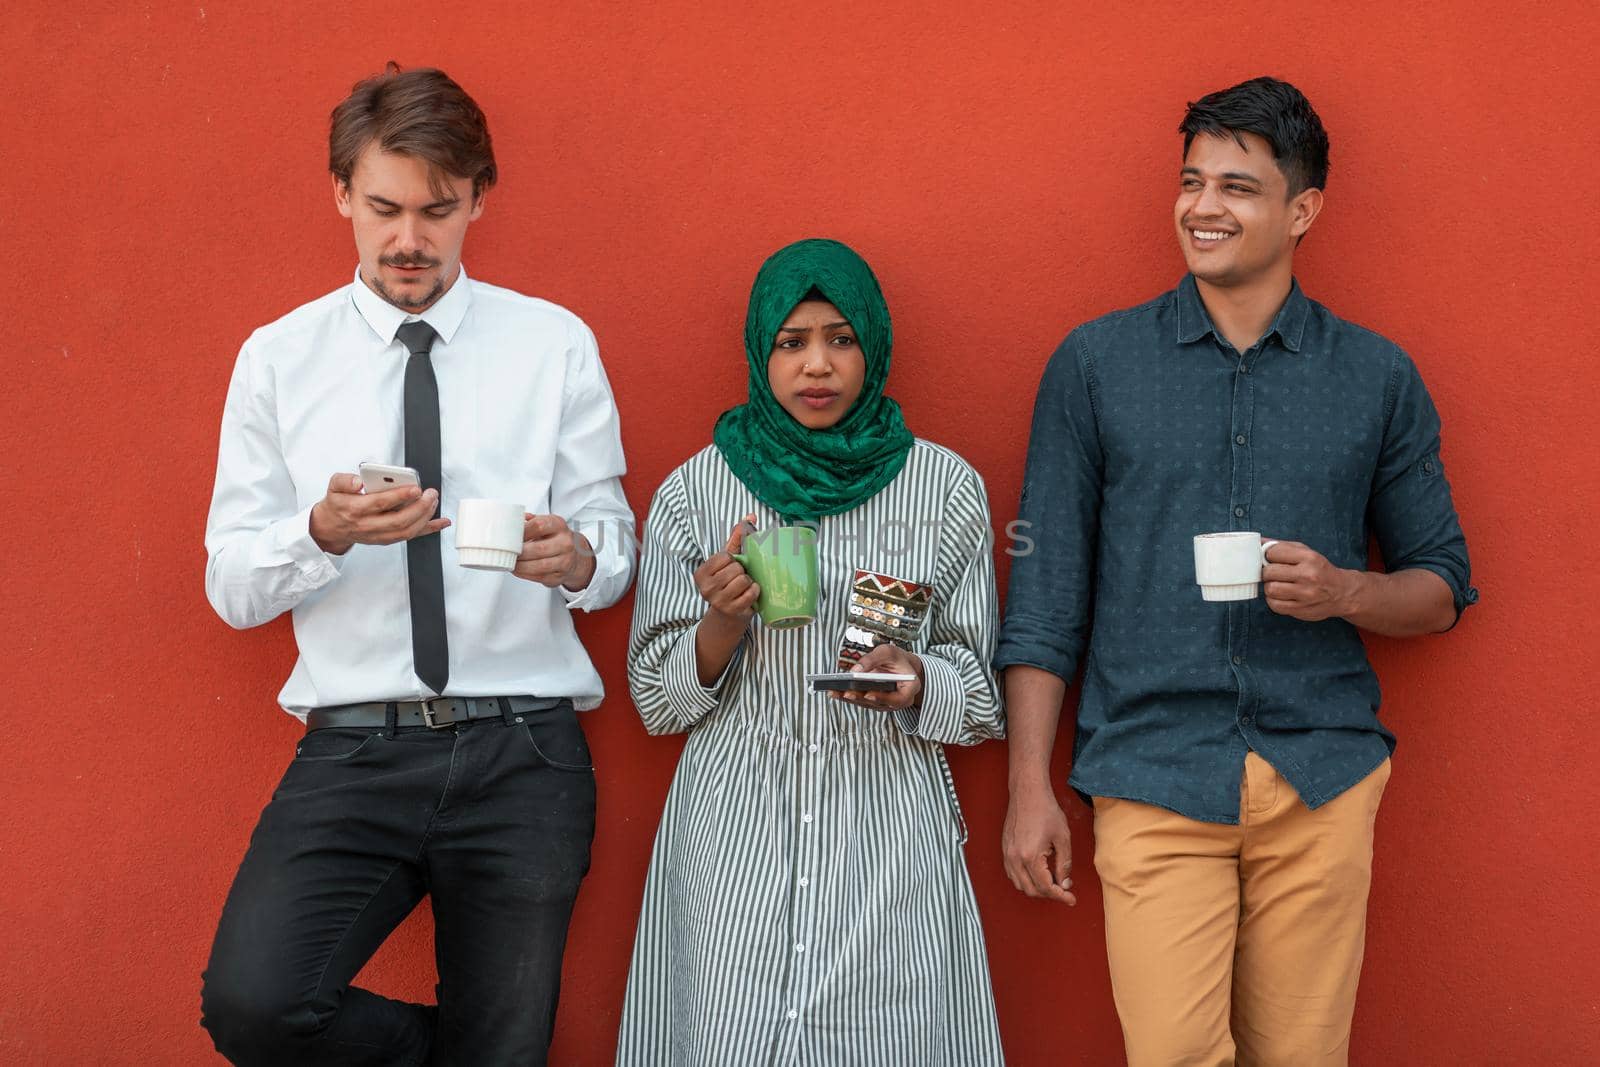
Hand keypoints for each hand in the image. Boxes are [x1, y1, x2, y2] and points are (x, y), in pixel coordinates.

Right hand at [309, 473, 448, 555]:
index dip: (400, 496)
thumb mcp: (333, 487)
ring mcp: (379, 535)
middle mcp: (368, 525)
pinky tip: (441, 522)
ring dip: (425, 517)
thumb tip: (358, 480)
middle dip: (419, 507)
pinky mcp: (387, 539)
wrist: (330, 528)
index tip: (415, 488)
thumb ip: (344, 480)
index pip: (380, 503)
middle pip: (398, 520)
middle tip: (430, 494)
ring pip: (407, 531)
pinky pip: (410, 536)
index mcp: (355, 509)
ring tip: (433, 501)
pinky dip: (428, 529)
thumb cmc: (337, 505)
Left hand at [513, 514, 593, 588]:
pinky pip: (540, 577)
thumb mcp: (547, 524)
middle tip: (508, 553)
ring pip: (540, 566)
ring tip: (511, 563)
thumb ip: (530, 522)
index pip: (539, 525)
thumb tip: (512, 521)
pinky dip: (525, 574)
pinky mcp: (560, 576)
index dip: (522, 532)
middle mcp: (565, 542)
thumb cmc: (555, 538)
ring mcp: (565, 560)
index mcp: (559, 525)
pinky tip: (518, 570)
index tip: (511, 536)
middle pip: (539, 548)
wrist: (575, 555)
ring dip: (521, 566)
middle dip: (520, 552)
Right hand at [694, 515, 759, 624]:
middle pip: (736, 568)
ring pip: (743, 580)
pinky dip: (754, 591)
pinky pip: (751, 593)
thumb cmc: (728, 582)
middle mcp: (706, 588)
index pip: (725, 556)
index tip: (731, 567)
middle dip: (742, 571)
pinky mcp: (731, 611)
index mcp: (701, 573)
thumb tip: (751, 516)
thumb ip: (736, 538)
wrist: (729, 614)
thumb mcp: (728, 560)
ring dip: (749, 582)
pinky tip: (750, 593)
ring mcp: (718, 601)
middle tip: (738, 578)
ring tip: (744, 586)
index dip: (734, 560)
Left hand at [835, 642, 923, 710]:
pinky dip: (848, 696)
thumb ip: (872, 659)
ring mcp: (886, 703)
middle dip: (860, 698)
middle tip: (845, 692)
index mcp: (909, 689)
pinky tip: (835, 691)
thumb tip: (855, 671)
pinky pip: (861, 701)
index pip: (898, 698)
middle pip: (878, 703)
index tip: (868, 693)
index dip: (883, 698)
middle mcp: (898, 700)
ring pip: (867, 704)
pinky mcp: (874, 703)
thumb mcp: (888, 652)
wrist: (900, 665)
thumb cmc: (897, 659)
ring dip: (850, 698)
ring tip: (834, 691)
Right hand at [1002, 782, 1076, 904]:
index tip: (1071, 899)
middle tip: (1064, 890)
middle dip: (1050, 894)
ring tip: (1052, 882)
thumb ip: (1064, 864)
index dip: (1061, 896)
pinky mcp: (1005, 849)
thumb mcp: (1063, 838)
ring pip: (1020, 885)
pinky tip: (1036, 874)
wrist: (1027, 793)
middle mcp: (1015, 859)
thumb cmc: (1046, 810)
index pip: (1046, 887)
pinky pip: (1012, 874)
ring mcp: (1007, 854)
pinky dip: (1024, 880)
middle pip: (1032, 890)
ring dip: (1036, 889)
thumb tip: (1064, 883)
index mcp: (1030, 857)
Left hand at [1262, 539, 1359, 621]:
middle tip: (1275, 574)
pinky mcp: (1300, 609)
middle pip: (1269, 572)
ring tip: (1279, 585)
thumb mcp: (1306, 553)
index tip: (1272, 559)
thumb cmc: (1320, 570)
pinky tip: (1283, 596)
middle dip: (1267, 572)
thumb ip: (1282, 546)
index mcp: (1309, 558)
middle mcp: (1308, 575)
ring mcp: (1305, 594)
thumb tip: (1258, 542)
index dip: (1268, 556)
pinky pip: (1274, 605)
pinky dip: (1274, 600)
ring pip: (1270, 589)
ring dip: (1270, 587)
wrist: (1342, 593)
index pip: (1274, 552)